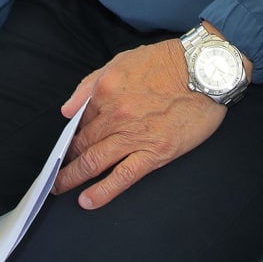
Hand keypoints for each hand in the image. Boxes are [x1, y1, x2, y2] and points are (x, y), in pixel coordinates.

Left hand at [51, 37, 227, 208]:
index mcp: (105, 90)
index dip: (71, 136)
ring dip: (72, 179)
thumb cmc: (168, 61)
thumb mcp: (122, 60)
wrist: (207, 70)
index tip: (66, 146)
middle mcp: (115, 114)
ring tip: (59, 188)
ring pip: (94, 162)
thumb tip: (67, 110)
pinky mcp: (154, 152)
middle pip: (82, 144)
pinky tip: (87, 201)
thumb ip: (90, 84)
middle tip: (55, 173)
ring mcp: (133, 136)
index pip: (80, 120)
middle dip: (66, 161)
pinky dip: (102, 192)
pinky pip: (122, 177)